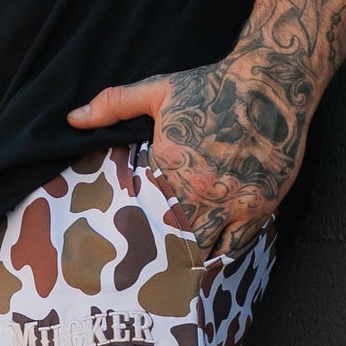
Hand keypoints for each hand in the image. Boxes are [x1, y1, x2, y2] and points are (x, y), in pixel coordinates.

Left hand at [68, 47, 308, 257]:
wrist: (272, 82)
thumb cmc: (213, 85)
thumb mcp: (159, 90)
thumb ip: (113, 105)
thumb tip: (73, 118)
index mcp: (170, 166)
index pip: (142, 213)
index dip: (134, 229)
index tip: (125, 240)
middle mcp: (199, 191)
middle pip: (171, 240)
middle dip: (160, 251)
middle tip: (149, 262)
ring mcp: (232, 202)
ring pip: (204, 249)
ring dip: (191, 254)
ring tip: (177, 264)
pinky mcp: (260, 205)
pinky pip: (237, 244)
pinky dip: (224, 250)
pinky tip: (213, 253)